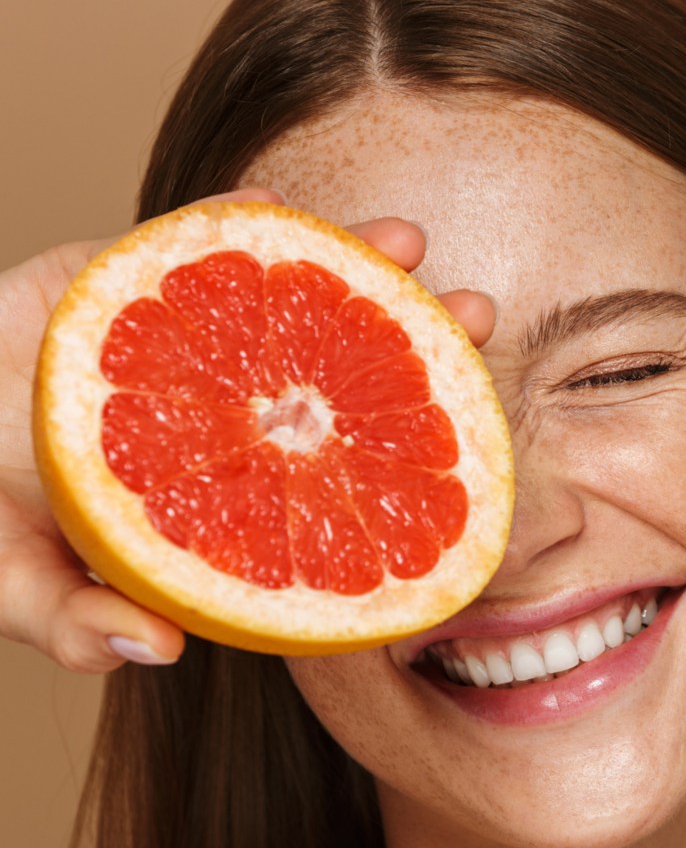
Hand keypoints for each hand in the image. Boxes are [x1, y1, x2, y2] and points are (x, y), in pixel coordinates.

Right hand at [0, 188, 495, 672]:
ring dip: (351, 259)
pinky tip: (271, 196)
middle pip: (342, 368)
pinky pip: (192, 239)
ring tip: (407, 239)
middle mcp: (233, 406)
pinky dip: (231, 213)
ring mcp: (197, 340)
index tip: (468, 431)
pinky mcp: (141, 279)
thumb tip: (157, 651)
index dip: (403, 452)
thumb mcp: (18, 581)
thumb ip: (75, 622)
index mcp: (233, 478)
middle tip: (478, 314)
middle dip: (415, 339)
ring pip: (290, 293)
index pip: (334, 467)